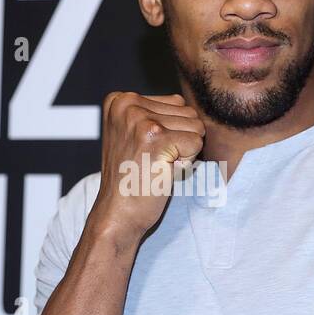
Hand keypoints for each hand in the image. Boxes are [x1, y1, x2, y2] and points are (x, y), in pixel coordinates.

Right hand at [90, 91, 205, 240]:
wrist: (117, 215)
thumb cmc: (132, 179)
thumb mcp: (134, 135)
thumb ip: (156, 114)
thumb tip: (194, 108)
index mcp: (120, 99)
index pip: (177, 104)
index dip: (171, 133)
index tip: (145, 152)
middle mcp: (127, 103)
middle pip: (188, 113)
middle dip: (180, 141)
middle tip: (152, 162)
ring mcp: (139, 119)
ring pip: (196, 127)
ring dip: (184, 152)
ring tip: (157, 166)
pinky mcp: (155, 137)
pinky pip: (196, 143)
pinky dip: (187, 163)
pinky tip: (162, 172)